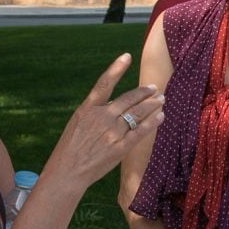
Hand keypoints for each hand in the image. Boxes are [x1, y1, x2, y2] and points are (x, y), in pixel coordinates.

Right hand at [43, 53, 164, 190]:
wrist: (67, 172)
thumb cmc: (70, 149)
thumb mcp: (77, 124)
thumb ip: (95, 113)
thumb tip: (115, 107)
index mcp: (87, 109)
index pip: (104, 83)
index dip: (116, 69)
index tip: (126, 56)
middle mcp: (101, 117)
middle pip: (128, 99)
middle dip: (144, 92)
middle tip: (155, 88)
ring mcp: (112, 132)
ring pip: (138, 113)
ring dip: (152, 104)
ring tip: (161, 100)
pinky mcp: (120, 147)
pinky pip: (141, 131)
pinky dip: (153, 122)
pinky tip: (160, 116)